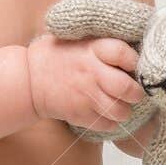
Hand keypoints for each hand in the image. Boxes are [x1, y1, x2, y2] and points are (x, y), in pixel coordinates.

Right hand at [26, 34, 145, 132]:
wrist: (29, 80)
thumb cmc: (58, 56)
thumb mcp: (79, 39)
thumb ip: (103, 44)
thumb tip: (135, 47)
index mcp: (92, 49)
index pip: (123, 53)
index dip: (134, 61)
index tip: (134, 65)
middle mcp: (91, 72)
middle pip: (126, 88)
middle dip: (136, 93)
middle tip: (135, 92)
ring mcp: (85, 95)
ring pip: (120, 111)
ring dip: (125, 110)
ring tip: (121, 105)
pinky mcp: (79, 114)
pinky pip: (107, 125)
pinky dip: (111, 123)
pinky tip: (107, 115)